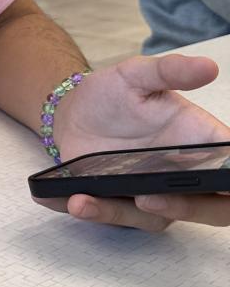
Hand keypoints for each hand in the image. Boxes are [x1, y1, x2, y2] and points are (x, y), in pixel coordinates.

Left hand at [34, 54, 229, 231]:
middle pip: (213, 207)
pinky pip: (120, 217)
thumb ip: (170, 71)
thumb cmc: (113, 94)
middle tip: (154, 198)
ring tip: (107, 198)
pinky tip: (78, 202)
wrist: (72, 112)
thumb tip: (209, 67)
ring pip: (161, 219)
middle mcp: (185, 172)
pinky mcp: (125, 204)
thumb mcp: (136, 74)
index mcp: (200, 140)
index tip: (227, 184)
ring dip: (130, 214)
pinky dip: (100, 213)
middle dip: (193, 209)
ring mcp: (157, 193)